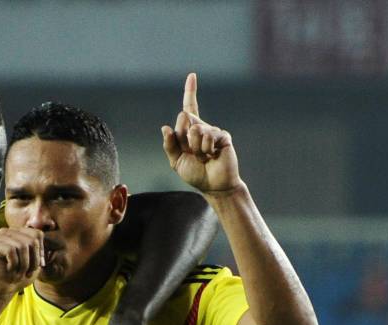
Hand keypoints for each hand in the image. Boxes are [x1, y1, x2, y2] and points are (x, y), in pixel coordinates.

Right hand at [0, 227, 43, 299]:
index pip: (37, 234)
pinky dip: (14, 264)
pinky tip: (9, 270)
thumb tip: (48, 230)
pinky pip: (11, 251)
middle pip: (31, 240)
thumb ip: (40, 247)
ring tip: (20, 273)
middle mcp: (7, 232)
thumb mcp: (35, 261)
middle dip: (34, 260)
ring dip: (24, 264)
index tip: (39, 266)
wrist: (2, 290)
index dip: (41, 251)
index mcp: (17, 232)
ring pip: (22, 246)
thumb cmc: (19, 276)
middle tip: (29, 273)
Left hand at [162, 73, 243, 192]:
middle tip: (192, 153)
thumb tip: (165, 127)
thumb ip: (169, 145)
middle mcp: (202, 127)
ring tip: (203, 157)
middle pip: (184, 118)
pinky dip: (205, 149)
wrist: (213, 185)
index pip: (189, 108)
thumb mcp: (176, 161)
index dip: (190, 91)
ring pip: (195, 130)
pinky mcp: (223, 136)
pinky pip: (207, 136)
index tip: (192, 75)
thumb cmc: (195, 174)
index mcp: (189, 132)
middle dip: (183, 139)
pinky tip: (211, 156)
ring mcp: (213, 131)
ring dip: (195, 148)